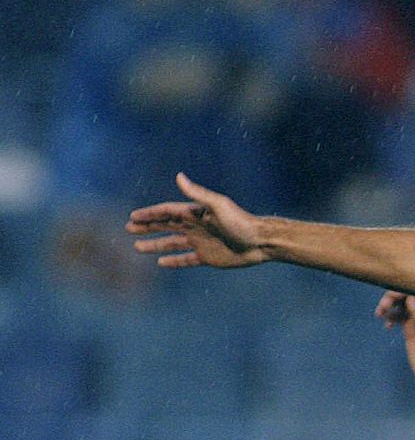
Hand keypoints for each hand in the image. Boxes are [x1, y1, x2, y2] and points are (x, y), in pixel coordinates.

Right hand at [126, 173, 269, 268]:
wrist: (261, 243)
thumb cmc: (241, 223)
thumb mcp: (218, 206)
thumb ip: (198, 194)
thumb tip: (179, 176)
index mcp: (195, 213)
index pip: (167, 212)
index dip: (150, 213)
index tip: (133, 216)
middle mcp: (196, 227)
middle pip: (165, 226)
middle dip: (147, 227)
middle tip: (128, 228)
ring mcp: (201, 242)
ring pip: (172, 243)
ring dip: (155, 244)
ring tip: (137, 247)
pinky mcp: (208, 257)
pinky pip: (186, 259)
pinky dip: (174, 261)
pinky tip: (161, 262)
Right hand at [374, 292, 414, 381]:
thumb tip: (411, 298)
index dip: (403, 291)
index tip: (389, 298)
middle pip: (407, 295)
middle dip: (393, 298)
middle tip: (381, 308)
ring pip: (401, 304)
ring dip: (389, 306)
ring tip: (380, 315)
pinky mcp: (410, 328)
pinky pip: (398, 316)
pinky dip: (391, 317)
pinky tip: (387, 326)